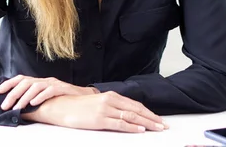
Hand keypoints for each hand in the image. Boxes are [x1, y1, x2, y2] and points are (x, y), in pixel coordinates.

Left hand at [0, 75, 96, 109]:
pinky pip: (49, 91)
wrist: (82, 97)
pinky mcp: (61, 88)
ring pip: (35, 86)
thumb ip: (33, 98)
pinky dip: (40, 96)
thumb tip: (16, 106)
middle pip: (25, 82)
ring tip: (17, 107)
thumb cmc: (62, 99)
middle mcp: (45, 80)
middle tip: (5, 105)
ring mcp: (53, 83)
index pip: (21, 78)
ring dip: (24, 97)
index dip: (9, 83)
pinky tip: (34, 103)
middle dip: (13, 93)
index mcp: (39, 81)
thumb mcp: (45, 97)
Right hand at [22, 91, 168, 132]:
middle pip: (136, 110)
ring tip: (157, 129)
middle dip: (152, 118)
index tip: (159, 119)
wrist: (61, 106)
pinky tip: (140, 131)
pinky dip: (132, 127)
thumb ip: (112, 106)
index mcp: (111, 96)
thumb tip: (126, 114)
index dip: (148, 112)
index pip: (135, 105)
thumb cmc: (78, 107)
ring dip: (147, 123)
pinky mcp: (100, 119)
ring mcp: (105, 109)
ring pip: (131, 117)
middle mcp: (110, 100)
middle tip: (164, 126)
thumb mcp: (98, 103)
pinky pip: (120, 124)